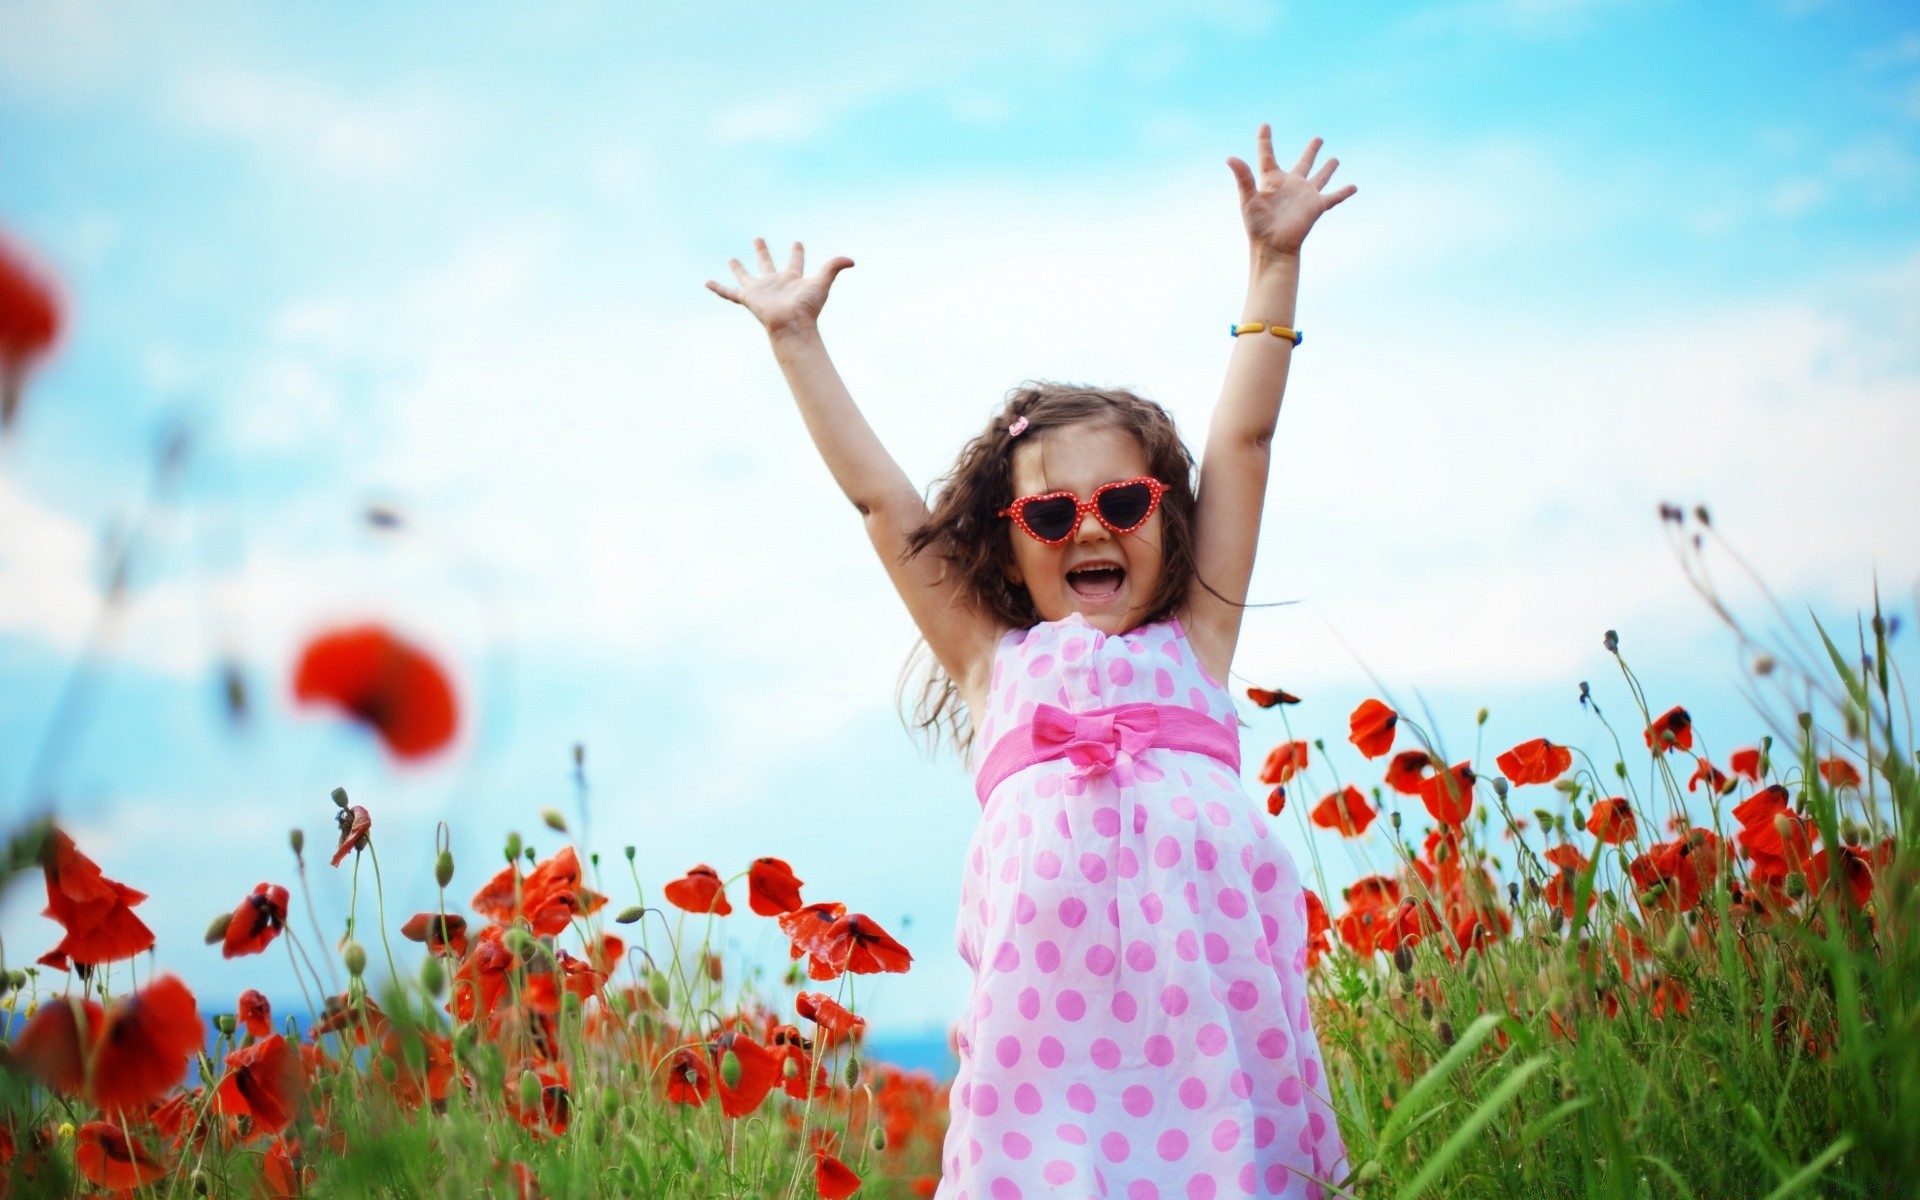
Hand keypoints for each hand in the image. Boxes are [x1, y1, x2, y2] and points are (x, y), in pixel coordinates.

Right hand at [705, 238, 854, 334]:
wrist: (792, 325)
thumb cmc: (807, 307)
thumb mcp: (822, 282)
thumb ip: (834, 267)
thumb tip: (851, 260)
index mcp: (792, 279)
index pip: (795, 262)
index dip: (797, 252)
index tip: (797, 243)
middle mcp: (774, 283)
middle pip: (767, 264)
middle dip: (763, 252)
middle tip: (758, 239)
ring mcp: (760, 291)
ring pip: (746, 276)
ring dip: (738, 268)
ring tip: (731, 259)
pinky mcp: (747, 298)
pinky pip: (729, 292)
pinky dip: (718, 288)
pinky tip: (706, 282)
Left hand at [1226, 126, 1355, 259]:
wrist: (1273, 247)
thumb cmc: (1257, 226)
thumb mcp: (1248, 199)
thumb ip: (1243, 177)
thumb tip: (1230, 158)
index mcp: (1272, 180)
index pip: (1268, 155)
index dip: (1265, 140)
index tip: (1265, 125)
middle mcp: (1291, 185)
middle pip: (1303, 163)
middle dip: (1311, 151)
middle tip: (1318, 139)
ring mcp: (1305, 195)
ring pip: (1320, 177)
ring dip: (1328, 168)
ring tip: (1335, 160)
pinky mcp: (1316, 206)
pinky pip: (1333, 197)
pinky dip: (1344, 192)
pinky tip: (1354, 186)